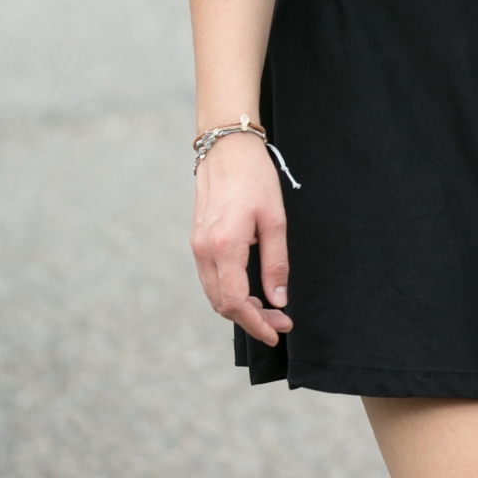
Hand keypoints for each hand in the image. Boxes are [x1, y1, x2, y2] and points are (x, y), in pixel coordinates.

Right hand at [190, 133, 292, 344]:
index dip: (256, 323)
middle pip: (222, 304)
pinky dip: (228, 291)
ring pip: (214, 293)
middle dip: (250, 319)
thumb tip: (278, 298)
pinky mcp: (198, 239)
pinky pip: (210, 278)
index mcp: (224, 246)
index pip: (235, 302)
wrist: (226, 146)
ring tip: (268, 308)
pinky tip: (249, 289)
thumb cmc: (254, 177)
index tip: (277, 331)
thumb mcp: (275, 219)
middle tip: (280, 321)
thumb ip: (276, 262)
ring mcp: (197, 245)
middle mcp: (204, 250)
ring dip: (239, 308)